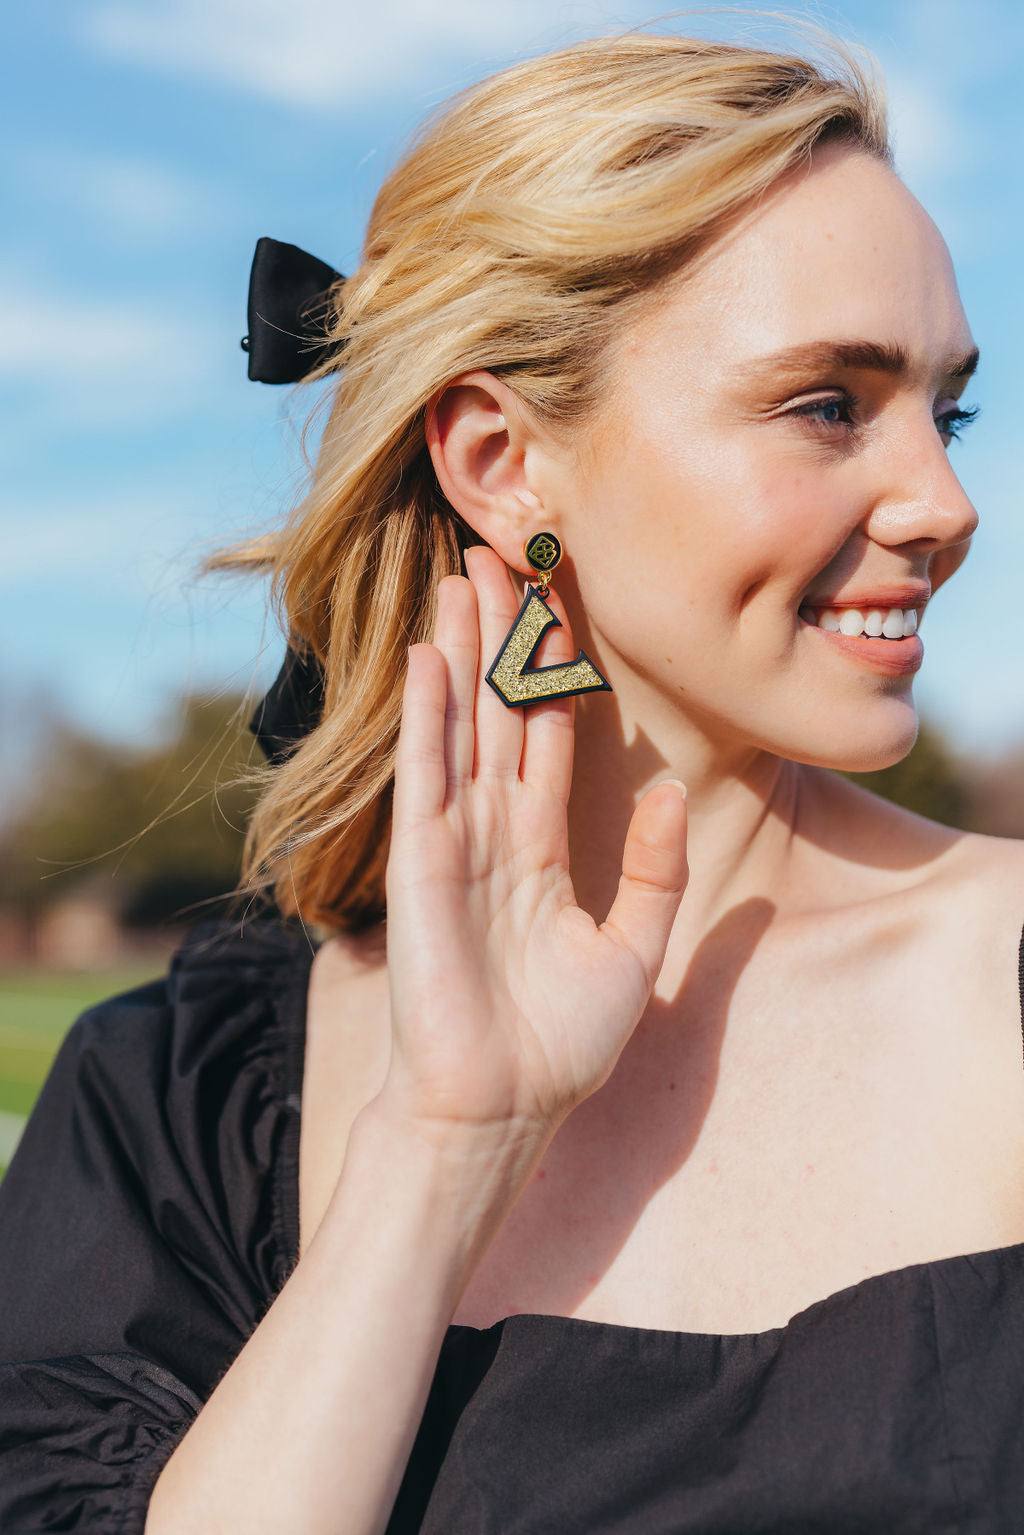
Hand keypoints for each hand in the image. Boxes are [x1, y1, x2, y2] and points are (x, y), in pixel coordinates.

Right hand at [380, 545, 687, 1144]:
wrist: (500, 1111)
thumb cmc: (559, 1046)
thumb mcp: (632, 950)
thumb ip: (656, 871)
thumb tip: (678, 793)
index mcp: (537, 850)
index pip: (547, 739)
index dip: (554, 675)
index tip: (560, 609)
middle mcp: (492, 834)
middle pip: (499, 714)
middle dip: (502, 638)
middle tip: (503, 559)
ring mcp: (452, 844)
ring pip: (460, 727)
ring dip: (462, 653)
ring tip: (465, 579)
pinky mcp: (421, 865)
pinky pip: (426, 777)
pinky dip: (427, 715)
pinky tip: (431, 656)